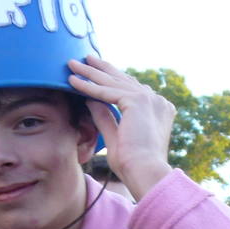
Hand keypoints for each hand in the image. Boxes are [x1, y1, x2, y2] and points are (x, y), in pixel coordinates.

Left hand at [67, 55, 175, 198]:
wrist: (144, 171)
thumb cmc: (132, 163)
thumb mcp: (114, 134)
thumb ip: (105, 116)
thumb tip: (91, 101)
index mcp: (158, 109)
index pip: (130, 88)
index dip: (111, 79)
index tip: (95, 71)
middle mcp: (156, 100)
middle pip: (122, 79)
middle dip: (101, 68)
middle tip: (84, 58)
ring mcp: (149, 99)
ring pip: (113, 81)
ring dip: (90, 73)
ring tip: (72, 64)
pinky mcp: (137, 102)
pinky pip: (106, 91)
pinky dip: (87, 86)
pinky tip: (71, 81)